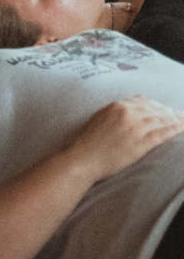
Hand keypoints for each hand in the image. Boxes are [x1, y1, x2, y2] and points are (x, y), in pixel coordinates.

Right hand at [69, 98, 183, 183]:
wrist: (84, 159)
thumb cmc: (88, 141)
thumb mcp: (99, 117)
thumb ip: (116, 108)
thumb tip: (134, 100)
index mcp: (118, 106)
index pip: (143, 101)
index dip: (155, 105)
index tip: (163, 108)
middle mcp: (128, 114)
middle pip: (154, 110)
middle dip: (168, 112)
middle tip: (178, 114)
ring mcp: (135, 129)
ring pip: (160, 121)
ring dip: (175, 120)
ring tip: (183, 120)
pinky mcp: (140, 144)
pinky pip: (162, 135)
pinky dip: (174, 130)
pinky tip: (181, 128)